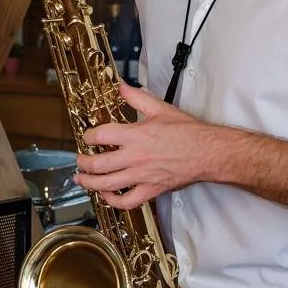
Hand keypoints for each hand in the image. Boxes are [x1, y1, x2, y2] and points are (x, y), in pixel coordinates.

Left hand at [74, 82, 216, 210]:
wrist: (208, 152)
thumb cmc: (188, 132)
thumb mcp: (160, 108)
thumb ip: (136, 97)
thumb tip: (120, 86)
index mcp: (136, 135)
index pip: (101, 136)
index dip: (88, 136)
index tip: (87, 136)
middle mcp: (136, 157)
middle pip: (98, 164)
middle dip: (83, 162)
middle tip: (79, 160)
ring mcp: (142, 176)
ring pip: (108, 185)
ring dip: (90, 182)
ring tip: (82, 179)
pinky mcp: (151, 190)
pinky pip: (127, 201)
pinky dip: (113, 201)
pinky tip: (107, 195)